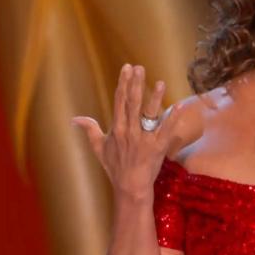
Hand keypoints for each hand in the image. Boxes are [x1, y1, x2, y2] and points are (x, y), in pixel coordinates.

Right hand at [72, 64, 177, 199]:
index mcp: (117, 129)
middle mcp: (129, 131)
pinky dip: (173, 119)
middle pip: (133, 103)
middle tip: (139, 68)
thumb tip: (75, 118)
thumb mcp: (99, 148)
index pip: (119, 101)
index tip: (126, 68)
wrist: (130, 187)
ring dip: (155, 98)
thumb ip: (89, 130)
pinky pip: (166, 131)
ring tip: (160, 83)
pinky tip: (179, 107)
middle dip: (136, 84)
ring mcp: (144, 139)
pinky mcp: (158, 147)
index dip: (123, 83)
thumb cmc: (115, 167)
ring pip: (149, 115)